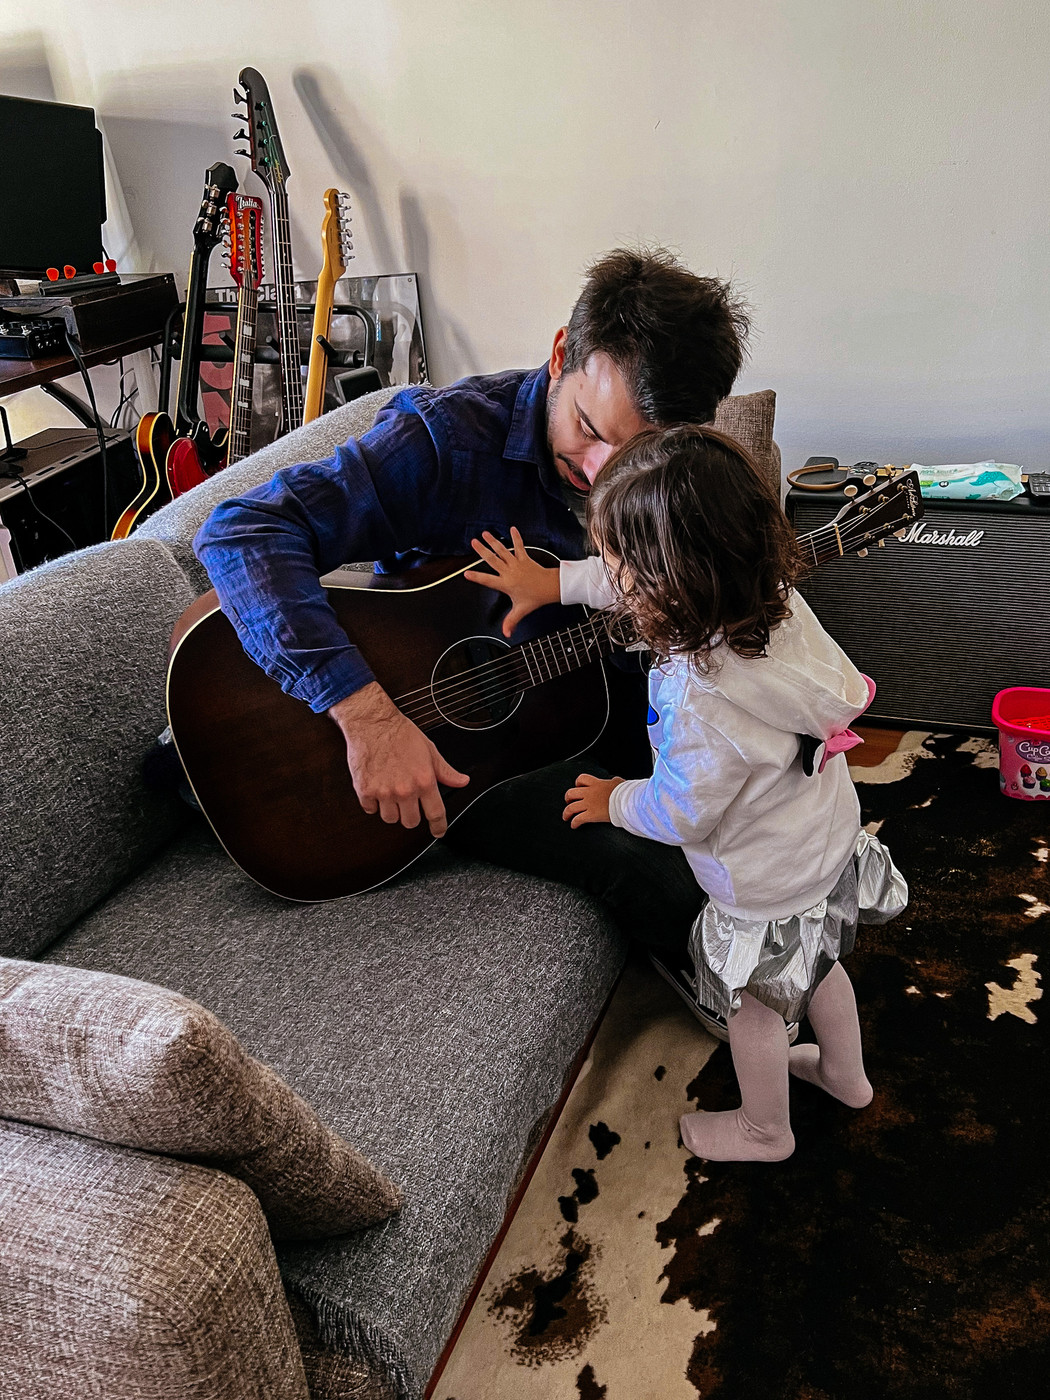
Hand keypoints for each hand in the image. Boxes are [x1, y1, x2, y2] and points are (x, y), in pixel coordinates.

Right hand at [328, 682, 469, 837]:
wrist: (372, 723)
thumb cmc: (400, 734)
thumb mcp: (429, 750)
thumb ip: (445, 771)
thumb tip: (462, 781)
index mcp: (424, 781)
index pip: (435, 813)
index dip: (439, 826)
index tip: (439, 831)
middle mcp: (405, 790)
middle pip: (411, 822)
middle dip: (412, 815)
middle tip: (409, 802)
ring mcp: (384, 792)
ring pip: (390, 819)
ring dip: (392, 810)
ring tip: (392, 794)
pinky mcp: (365, 791)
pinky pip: (370, 810)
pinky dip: (373, 803)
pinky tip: (377, 789)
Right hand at [463, 526, 561, 637]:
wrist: (550, 587)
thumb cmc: (535, 597)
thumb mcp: (521, 611)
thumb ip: (511, 621)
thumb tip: (506, 633)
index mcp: (505, 584)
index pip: (487, 580)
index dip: (476, 577)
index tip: (466, 573)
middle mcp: (509, 572)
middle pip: (492, 560)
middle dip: (482, 551)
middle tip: (473, 542)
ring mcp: (516, 563)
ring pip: (502, 550)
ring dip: (493, 541)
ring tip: (485, 533)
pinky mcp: (525, 558)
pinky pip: (519, 546)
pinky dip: (516, 537)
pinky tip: (512, 528)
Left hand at [563, 772, 624, 827]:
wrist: (626, 800)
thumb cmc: (625, 792)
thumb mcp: (619, 783)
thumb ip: (614, 781)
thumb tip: (615, 780)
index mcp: (597, 784)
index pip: (582, 779)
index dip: (578, 783)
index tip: (578, 787)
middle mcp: (590, 793)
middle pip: (571, 793)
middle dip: (568, 798)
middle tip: (569, 802)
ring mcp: (589, 804)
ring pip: (570, 807)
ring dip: (566, 812)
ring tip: (566, 817)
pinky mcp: (591, 815)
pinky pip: (578, 819)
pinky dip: (574, 823)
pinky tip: (574, 826)